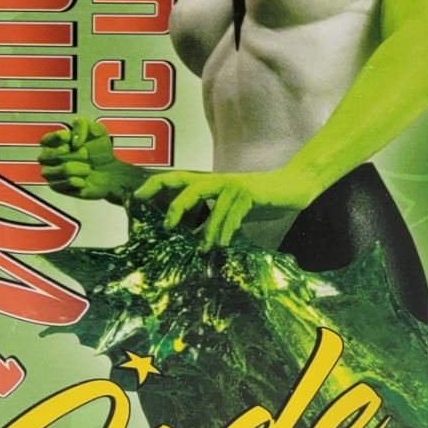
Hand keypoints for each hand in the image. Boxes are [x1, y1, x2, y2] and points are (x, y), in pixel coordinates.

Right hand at [39, 117, 143, 203]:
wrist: (109, 171)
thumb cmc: (99, 150)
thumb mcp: (96, 130)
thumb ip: (82, 125)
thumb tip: (74, 142)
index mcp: (52, 143)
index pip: (46, 140)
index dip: (61, 139)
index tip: (74, 140)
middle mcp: (47, 158)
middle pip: (53, 155)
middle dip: (75, 154)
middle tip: (86, 154)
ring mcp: (51, 174)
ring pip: (63, 169)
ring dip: (80, 167)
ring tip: (87, 168)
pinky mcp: (57, 187)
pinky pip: (67, 183)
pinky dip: (80, 180)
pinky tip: (84, 180)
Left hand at [133, 169, 302, 249]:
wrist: (290, 187)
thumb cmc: (256, 200)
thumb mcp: (228, 211)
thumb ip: (210, 219)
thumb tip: (193, 240)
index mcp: (208, 182)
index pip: (175, 178)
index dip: (154, 185)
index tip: (136, 197)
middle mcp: (217, 180)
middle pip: (188, 186)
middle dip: (176, 206)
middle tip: (167, 226)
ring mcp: (233, 185)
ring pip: (212, 205)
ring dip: (207, 230)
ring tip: (203, 249)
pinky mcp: (249, 193)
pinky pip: (233, 213)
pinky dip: (226, 230)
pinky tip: (223, 244)